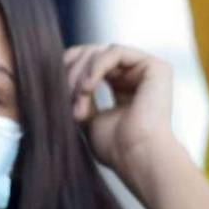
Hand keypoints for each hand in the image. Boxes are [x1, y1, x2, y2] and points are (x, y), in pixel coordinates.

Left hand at [64, 44, 181, 178]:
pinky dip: (96, 66)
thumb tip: (57, 78)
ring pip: (100, 52)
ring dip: (81, 73)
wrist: (137, 157)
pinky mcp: (156, 67)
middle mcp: (134, 76)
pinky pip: (116, 51)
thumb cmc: (115, 147)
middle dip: (71, 71)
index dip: (66, 70)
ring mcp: (146, 71)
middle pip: (91, 54)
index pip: (88, 65)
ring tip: (78, 96)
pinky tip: (88, 86)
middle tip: (64, 94)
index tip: (52, 89)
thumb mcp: (86, 116)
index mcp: (121, 87)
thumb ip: (77, 95)